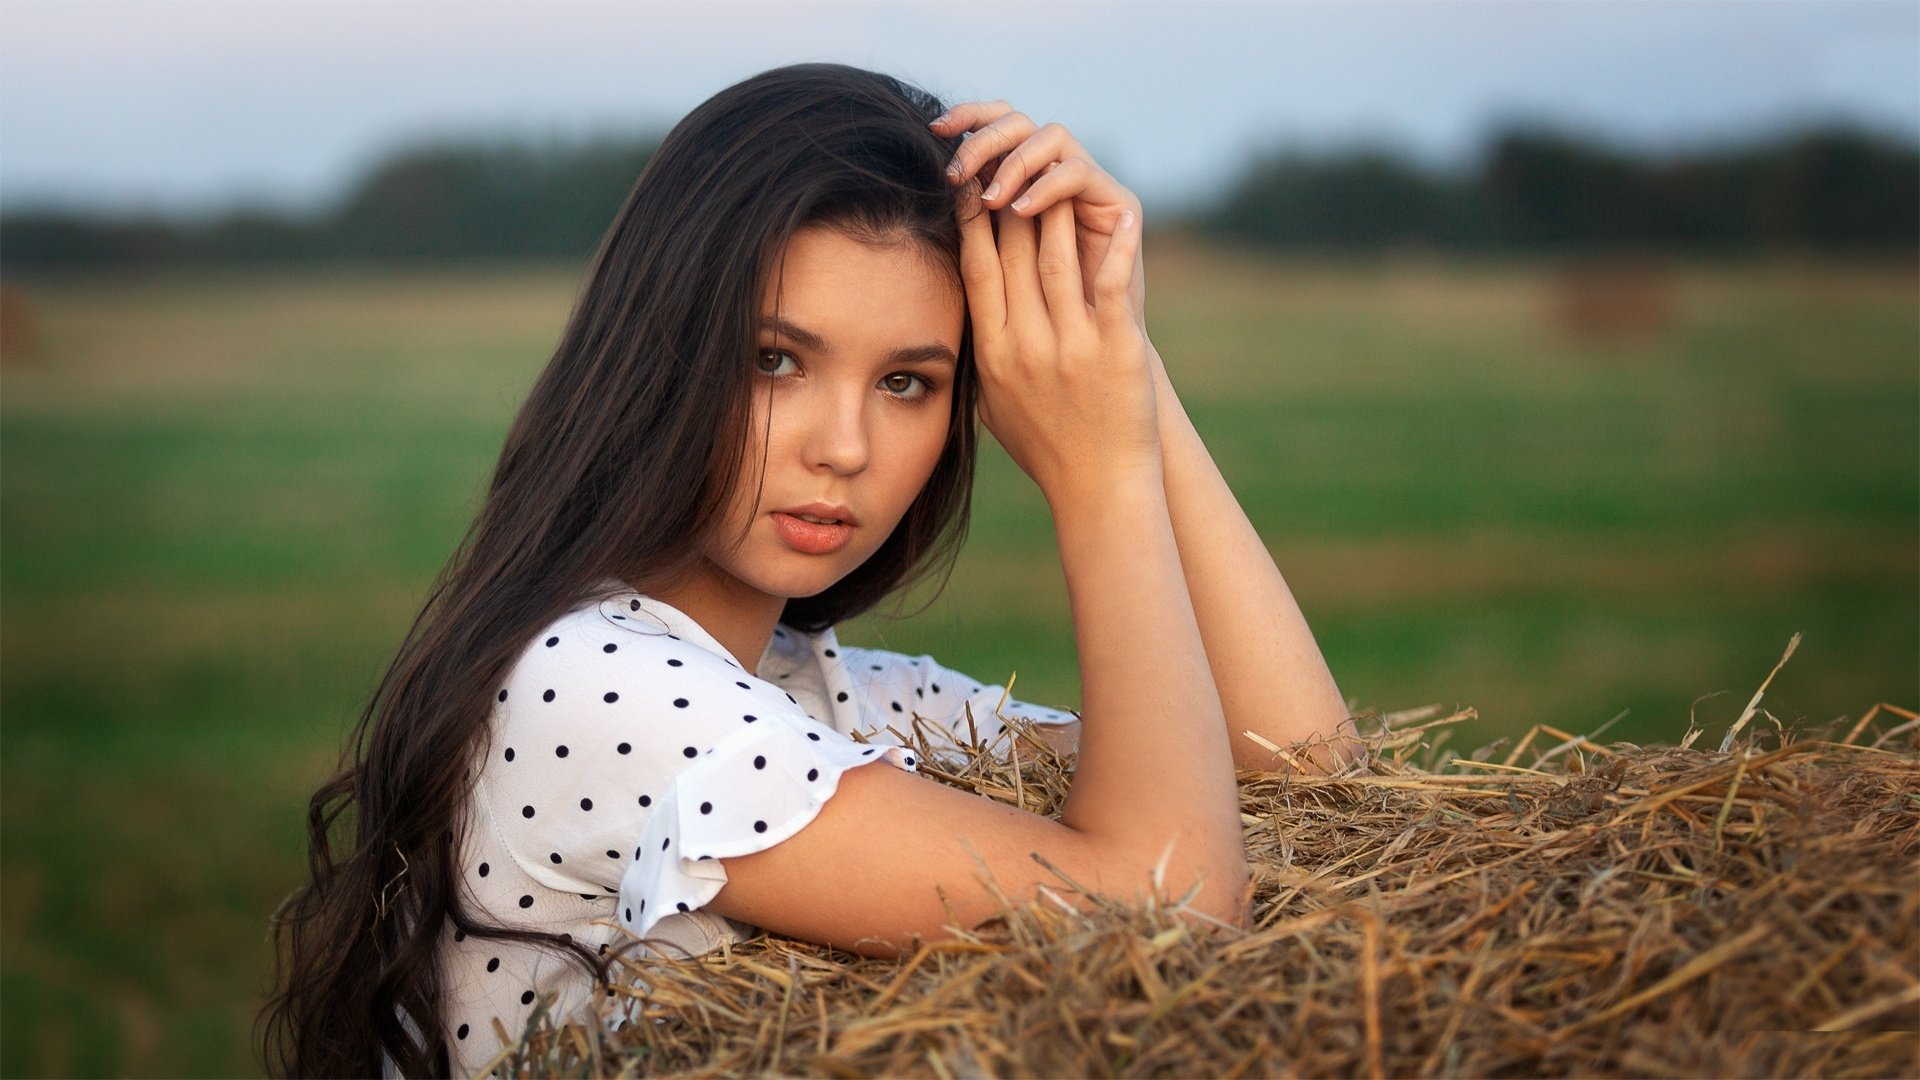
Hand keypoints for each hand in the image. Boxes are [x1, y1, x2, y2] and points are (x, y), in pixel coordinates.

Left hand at [932, 102, 1145, 328]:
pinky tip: (1022, 209)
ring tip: (991, 198)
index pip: (993, 126)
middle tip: (957, 170)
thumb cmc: (1036, 326)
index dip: (966, 118)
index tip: (932, 129)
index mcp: (1022, 181)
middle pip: (1018, 121)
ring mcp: (1090, 186)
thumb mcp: (991, 273)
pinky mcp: (1120, 202)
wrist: (1094, 357)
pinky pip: (1078, 173)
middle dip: (982, 138)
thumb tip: (928, 200)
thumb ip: (971, 234)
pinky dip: (1048, 186)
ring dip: (1015, 163)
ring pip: (1050, 137)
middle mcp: (1056, 175)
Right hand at [954, 178, 1158, 501]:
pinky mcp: (1116, 351)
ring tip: (1057, 171)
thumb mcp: (992, 404)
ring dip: (1054, 210)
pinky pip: (1112, 289)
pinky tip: (1120, 217)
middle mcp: (1026, 345)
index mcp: (993, 353)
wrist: (1098, 488)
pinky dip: (1116, 251)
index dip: (971, 221)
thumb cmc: (1046, 447)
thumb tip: (963, 315)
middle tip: (1010, 159)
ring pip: (1056, 260)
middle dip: (1008, 199)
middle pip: (1013, 254)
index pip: (976, 271)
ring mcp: (1072, 347)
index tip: (969, 183)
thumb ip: (980, 356)